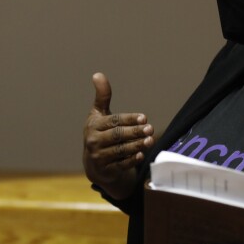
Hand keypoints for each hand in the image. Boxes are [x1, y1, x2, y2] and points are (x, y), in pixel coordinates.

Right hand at [82, 72, 154, 199]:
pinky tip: (140, 154)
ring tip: (150, 140)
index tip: (144, 117)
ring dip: (136, 145)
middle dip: (135, 132)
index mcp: (93, 125)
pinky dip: (130, 160)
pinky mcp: (105, 170)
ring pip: (120, 150)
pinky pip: (120, 164)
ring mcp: (98, 156)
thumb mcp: (99, 114)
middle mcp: (93, 141)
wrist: (94, 163)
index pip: (113, 121)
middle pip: (117, 135)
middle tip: (150, 129)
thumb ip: (102, 96)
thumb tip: (97, 74)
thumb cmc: (100, 133)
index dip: (129, 119)